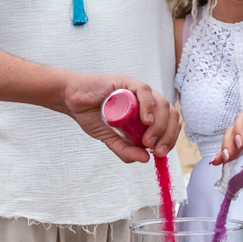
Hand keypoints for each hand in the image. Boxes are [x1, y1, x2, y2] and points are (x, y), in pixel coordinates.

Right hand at [62, 74, 179, 162]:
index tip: (160, 153)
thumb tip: (146, 159)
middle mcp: (146, 100)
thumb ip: (126, 150)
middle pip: (169, 114)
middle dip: (168, 134)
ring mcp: (137, 90)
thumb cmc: (92, 116)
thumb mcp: (110, 139)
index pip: (168, 123)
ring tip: (147, 141)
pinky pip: (144, 91)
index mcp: (147, 112)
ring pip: (160, 104)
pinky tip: (146, 121)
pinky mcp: (126, 82)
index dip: (170, 138)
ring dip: (159, 125)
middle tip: (156, 150)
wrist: (72, 102)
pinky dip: (149, 106)